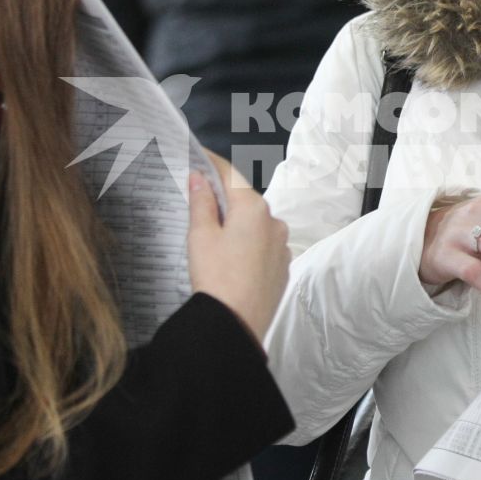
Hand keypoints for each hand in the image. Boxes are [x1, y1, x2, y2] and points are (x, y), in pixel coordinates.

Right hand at [186, 154, 289, 341]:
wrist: (235, 324)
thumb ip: (201, 202)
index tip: (198, 155)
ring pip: (255, 225)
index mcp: (254, 208)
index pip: (230, 175)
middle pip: (244, 200)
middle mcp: (275, 222)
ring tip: (212, 236)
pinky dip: (247, 244)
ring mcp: (282, 246)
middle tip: (198, 197)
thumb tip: (199, 177)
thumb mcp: (200, 235)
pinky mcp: (282, 268)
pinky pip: (263, 246)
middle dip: (223, 198)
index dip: (212, 164)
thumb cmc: (215, 277)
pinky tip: (230, 259)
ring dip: (237, 223)